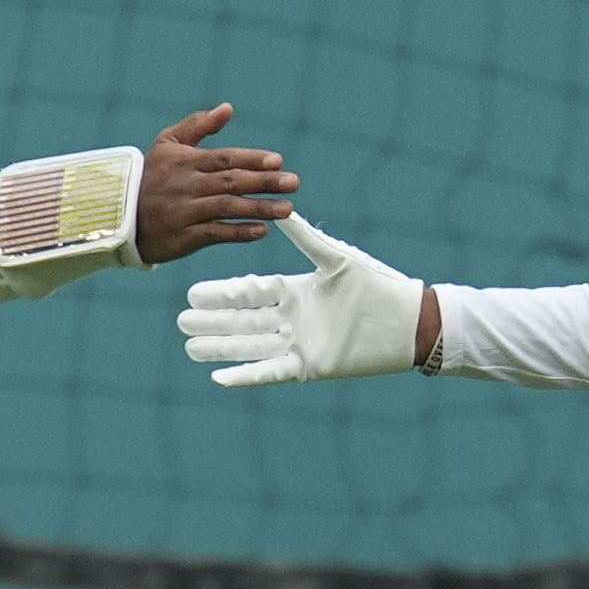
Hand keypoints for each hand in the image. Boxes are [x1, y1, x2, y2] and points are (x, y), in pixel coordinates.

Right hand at [134, 104, 296, 266]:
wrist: (120, 216)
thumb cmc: (151, 177)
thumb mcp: (167, 144)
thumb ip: (198, 125)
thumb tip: (228, 108)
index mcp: (185, 160)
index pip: (224, 158)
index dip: (252, 159)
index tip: (278, 161)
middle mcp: (186, 185)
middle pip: (231, 181)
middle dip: (264, 182)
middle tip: (293, 183)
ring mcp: (185, 212)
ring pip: (227, 208)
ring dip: (259, 208)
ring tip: (286, 208)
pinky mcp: (184, 237)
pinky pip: (215, 234)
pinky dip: (238, 233)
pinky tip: (261, 231)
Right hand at [178, 218, 425, 385]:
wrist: (408, 322)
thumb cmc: (379, 285)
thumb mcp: (337, 260)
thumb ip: (307, 239)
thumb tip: (283, 211)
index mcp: (295, 290)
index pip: (248, 292)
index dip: (221, 294)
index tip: (192, 292)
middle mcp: (291, 318)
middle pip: (242, 321)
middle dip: (212, 322)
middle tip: (180, 323)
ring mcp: (298, 343)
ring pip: (250, 346)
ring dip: (221, 348)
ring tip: (190, 348)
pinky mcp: (310, 366)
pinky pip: (270, 372)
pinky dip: (246, 376)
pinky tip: (219, 377)